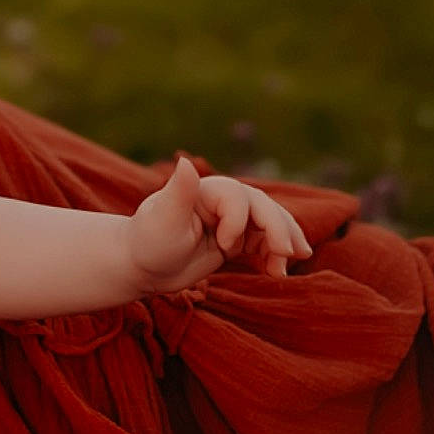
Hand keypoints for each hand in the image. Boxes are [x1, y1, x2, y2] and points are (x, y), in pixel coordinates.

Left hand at [126, 157, 315, 292]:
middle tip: (291, 254)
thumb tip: (186, 161)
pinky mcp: (235, 241)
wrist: (139, 267)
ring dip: (285, 241)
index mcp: (205, 190)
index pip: (238, 197)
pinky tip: (277, 273)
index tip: (224, 247)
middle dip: (279, 229)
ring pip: (269, 224)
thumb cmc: (147, 242)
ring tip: (293, 262)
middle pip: (262, 207)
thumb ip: (179, 192)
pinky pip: (264, 244)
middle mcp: (222, 202)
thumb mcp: (162, 220)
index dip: (238, 222)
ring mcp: (231, 222)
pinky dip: (275, 256)